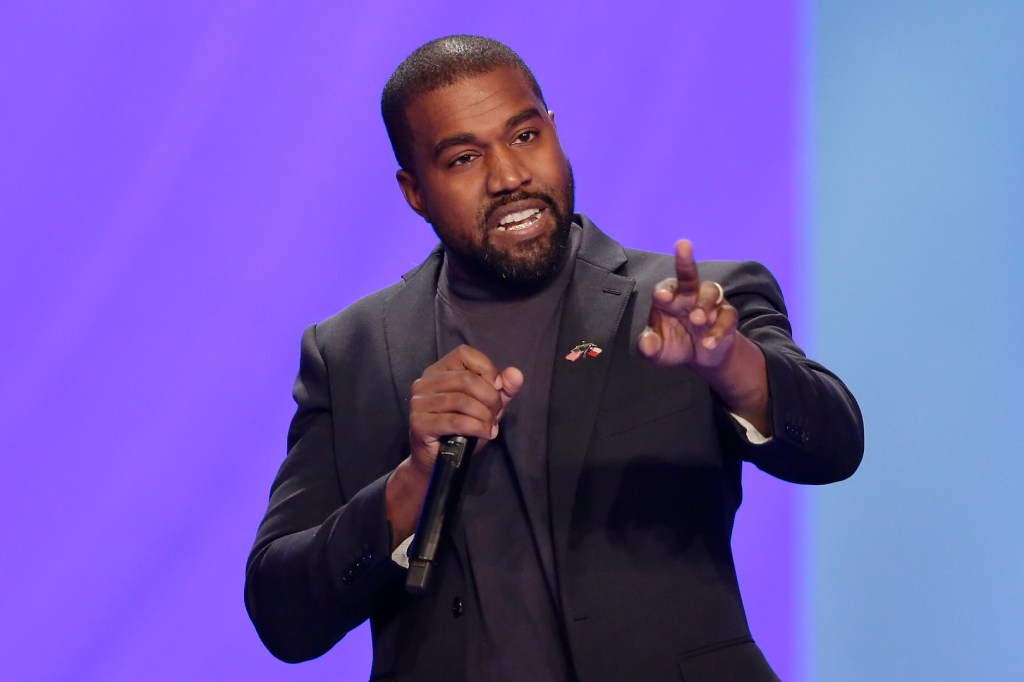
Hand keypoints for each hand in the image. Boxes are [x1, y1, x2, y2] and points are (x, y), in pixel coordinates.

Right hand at [387, 345, 522, 546]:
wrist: (436, 462)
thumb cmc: (461, 431)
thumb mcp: (487, 407)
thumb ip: (503, 390)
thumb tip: (516, 374)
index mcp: (438, 371)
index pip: (465, 354)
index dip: (487, 369)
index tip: (498, 389)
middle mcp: (424, 382)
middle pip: (466, 379)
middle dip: (490, 398)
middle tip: (496, 415)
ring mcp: (419, 402)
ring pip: (462, 400)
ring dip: (484, 416)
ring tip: (491, 427)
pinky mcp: (419, 423)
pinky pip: (455, 421)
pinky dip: (477, 427)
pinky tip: (485, 434)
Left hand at [638, 239, 737, 368]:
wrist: (703, 356)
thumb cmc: (675, 344)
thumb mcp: (659, 350)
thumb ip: (650, 347)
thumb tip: (646, 344)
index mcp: (670, 297)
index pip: (665, 287)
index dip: (664, 290)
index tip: (662, 297)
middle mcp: (690, 294)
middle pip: (689, 274)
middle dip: (685, 259)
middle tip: (683, 245)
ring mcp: (711, 302)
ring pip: (711, 291)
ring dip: (704, 303)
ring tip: (697, 319)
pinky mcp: (727, 315)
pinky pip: (727, 316)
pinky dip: (719, 329)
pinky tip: (708, 343)